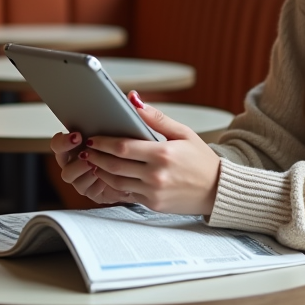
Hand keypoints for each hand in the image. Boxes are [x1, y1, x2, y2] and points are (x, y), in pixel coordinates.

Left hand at [49, 91, 221, 215]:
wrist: (217, 190)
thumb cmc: (201, 160)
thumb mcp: (183, 133)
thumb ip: (156, 118)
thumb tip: (133, 100)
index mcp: (163, 154)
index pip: (123, 147)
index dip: (103, 142)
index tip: (93, 138)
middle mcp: (156, 175)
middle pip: (114, 165)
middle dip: (96, 156)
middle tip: (87, 149)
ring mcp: (153, 192)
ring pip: (116, 182)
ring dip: (101, 172)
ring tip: (94, 162)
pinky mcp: (153, 204)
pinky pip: (127, 193)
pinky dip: (115, 184)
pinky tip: (110, 176)